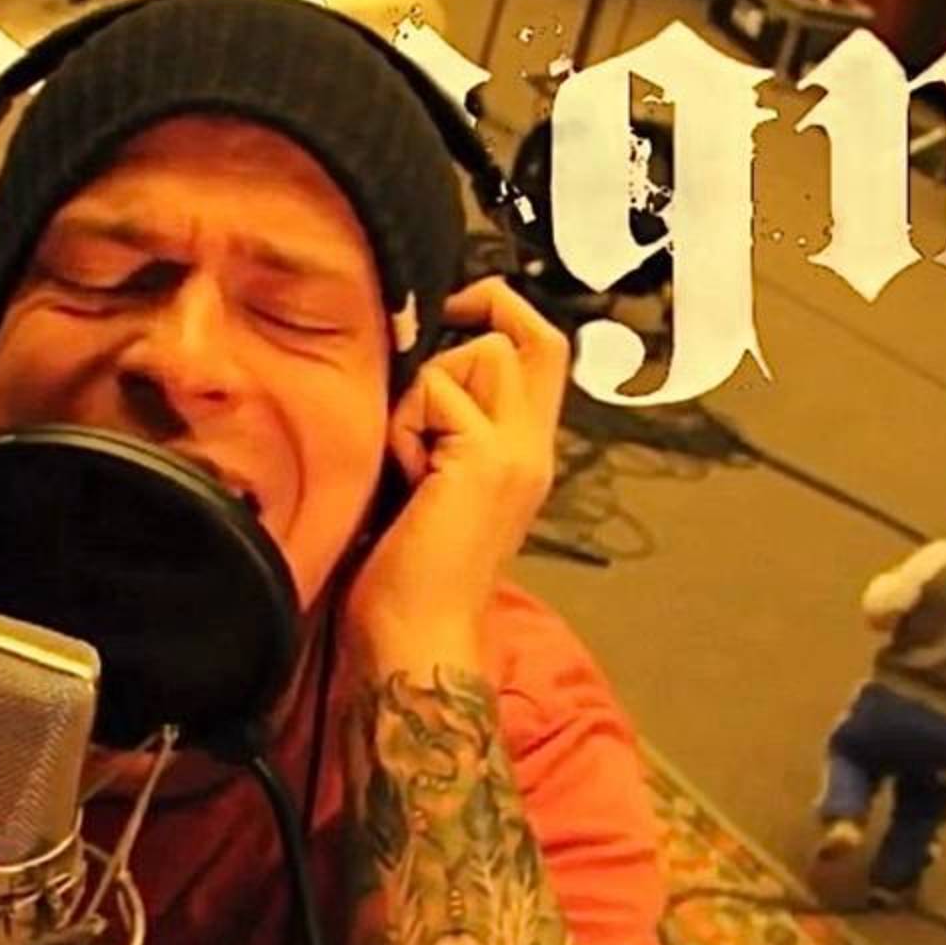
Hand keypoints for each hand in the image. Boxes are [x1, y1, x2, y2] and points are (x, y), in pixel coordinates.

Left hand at [344, 278, 567, 664]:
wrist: (414, 634)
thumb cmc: (403, 571)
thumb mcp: (430, 478)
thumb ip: (442, 425)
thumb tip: (409, 363)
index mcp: (524, 453)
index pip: (543, 350)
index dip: (502, 310)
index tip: (451, 310)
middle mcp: (534, 448)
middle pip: (526, 336)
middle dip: (457, 350)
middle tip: (419, 414)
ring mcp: (518, 452)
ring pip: (479, 353)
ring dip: (423, 397)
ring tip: (407, 462)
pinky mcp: (488, 459)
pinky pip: (437, 392)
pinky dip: (404, 427)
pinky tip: (403, 482)